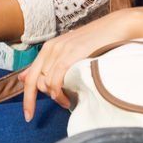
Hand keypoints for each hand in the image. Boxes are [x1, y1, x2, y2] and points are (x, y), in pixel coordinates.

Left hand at [18, 6, 142, 119]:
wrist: (116, 27)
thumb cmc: (96, 42)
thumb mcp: (70, 52)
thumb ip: (50, 65)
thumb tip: (26, 78)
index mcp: (49, 48)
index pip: (29, 76)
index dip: (26, 98)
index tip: (28, 116)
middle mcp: (51, 48)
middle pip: (34, 82)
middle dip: (35, 101)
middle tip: (56, 106)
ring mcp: (60, 51)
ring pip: (45, 83)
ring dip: (55, 97)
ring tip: (67, 101)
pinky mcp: (71, 55)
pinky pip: (56, 80)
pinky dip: (59, 94)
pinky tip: (68, 98)